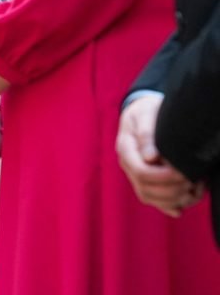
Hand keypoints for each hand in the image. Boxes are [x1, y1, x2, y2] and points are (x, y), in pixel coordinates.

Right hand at [116, 95, 201, 216]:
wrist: (142, 114)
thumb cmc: (146, 111)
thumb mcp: (146, 114)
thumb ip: (146, 133)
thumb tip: (150, 157)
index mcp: (125, 148)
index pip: (140, 171)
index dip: (162, 176)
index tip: (182, 172)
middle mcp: (127, 164)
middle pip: (145, 188)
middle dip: (172, 189)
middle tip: (192, 181)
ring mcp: (134, 173)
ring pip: (149, 197)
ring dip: (172, 199)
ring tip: (193, 190)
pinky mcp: (144, 179)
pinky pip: (152, 199)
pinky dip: (168, 206)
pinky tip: (181, 208)